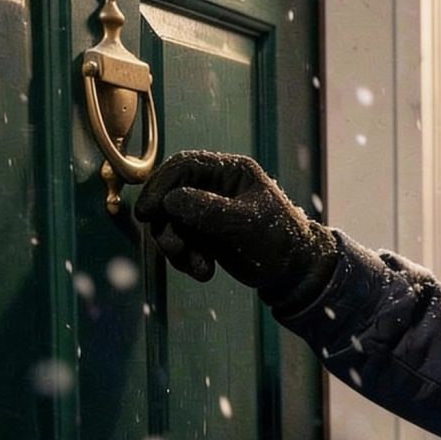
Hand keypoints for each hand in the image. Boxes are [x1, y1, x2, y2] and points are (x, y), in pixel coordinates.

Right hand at [134, 150, 336, 306]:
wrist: (294, 271)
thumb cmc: (281, 239)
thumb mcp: (246, 222)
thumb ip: (208, 210)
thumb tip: (170, 200)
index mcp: (230, 171)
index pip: (184, 167)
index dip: (160, 186)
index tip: (146, 212)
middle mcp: (216, 187)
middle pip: (170, 196)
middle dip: (167, 225)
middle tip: (174, 249)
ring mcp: (208, 211)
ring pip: (172, 223)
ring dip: (177, 248)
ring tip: (198, 267)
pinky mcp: (205, 234)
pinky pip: (181, 242)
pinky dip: (186, 259)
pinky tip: (204, 272)